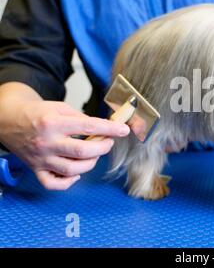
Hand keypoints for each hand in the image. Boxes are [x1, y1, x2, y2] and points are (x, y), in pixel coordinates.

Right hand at [0, 83, 129, 189]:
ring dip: (90, 164)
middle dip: (102, 148)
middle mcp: (47, 143)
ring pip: (71, 170)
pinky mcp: (36, 169)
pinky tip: (76, 173)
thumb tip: (103, 127)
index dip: (110, 129)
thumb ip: (81, 118)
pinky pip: (53, 184)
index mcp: (53, 123)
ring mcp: (41, 159)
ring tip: (94, 155)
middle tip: (107, 142)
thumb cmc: (37, 113)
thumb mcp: (60, 107)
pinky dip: (68, 182)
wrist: (9, 120)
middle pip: (82, 152)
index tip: (123, 130)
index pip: (88, 127)